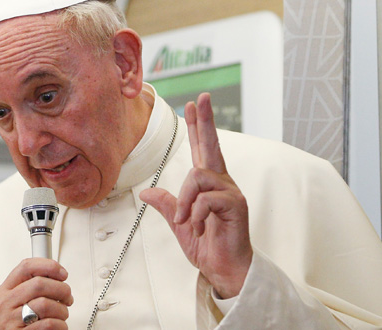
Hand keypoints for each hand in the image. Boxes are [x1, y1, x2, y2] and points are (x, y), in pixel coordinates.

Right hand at [0, 258, 72, 328]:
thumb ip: (32, 287)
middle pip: (39, 284)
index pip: (26, 266)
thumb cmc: (15, 324)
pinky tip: (59, 325)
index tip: (62, 274)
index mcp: (5, 291)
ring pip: (45, 304)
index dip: (49, 266)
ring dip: (62, 310)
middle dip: (61, 289)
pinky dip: (60, 324)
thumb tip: (58, 276)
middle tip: (67, 297)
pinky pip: (48, 324)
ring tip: (62, 315)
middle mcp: (5, 304)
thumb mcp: (16, 301)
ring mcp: (10, 320)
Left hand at [140, 93, 252, 298]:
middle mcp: (222, 183)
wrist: (224, 269)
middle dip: (205, 121)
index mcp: (209, 185)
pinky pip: (206, 198)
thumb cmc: (207, 246)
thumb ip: (168, 205)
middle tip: (201, 97)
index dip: (197, 127)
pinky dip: (196, 214)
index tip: (192, 105)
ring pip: (198, 176)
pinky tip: (200, 228)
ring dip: (186, 201)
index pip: (202, 150)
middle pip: (212, 145)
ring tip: (187, 220)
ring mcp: (230, 192)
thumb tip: (146, 191)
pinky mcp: (235, 205)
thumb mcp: (180, 224)